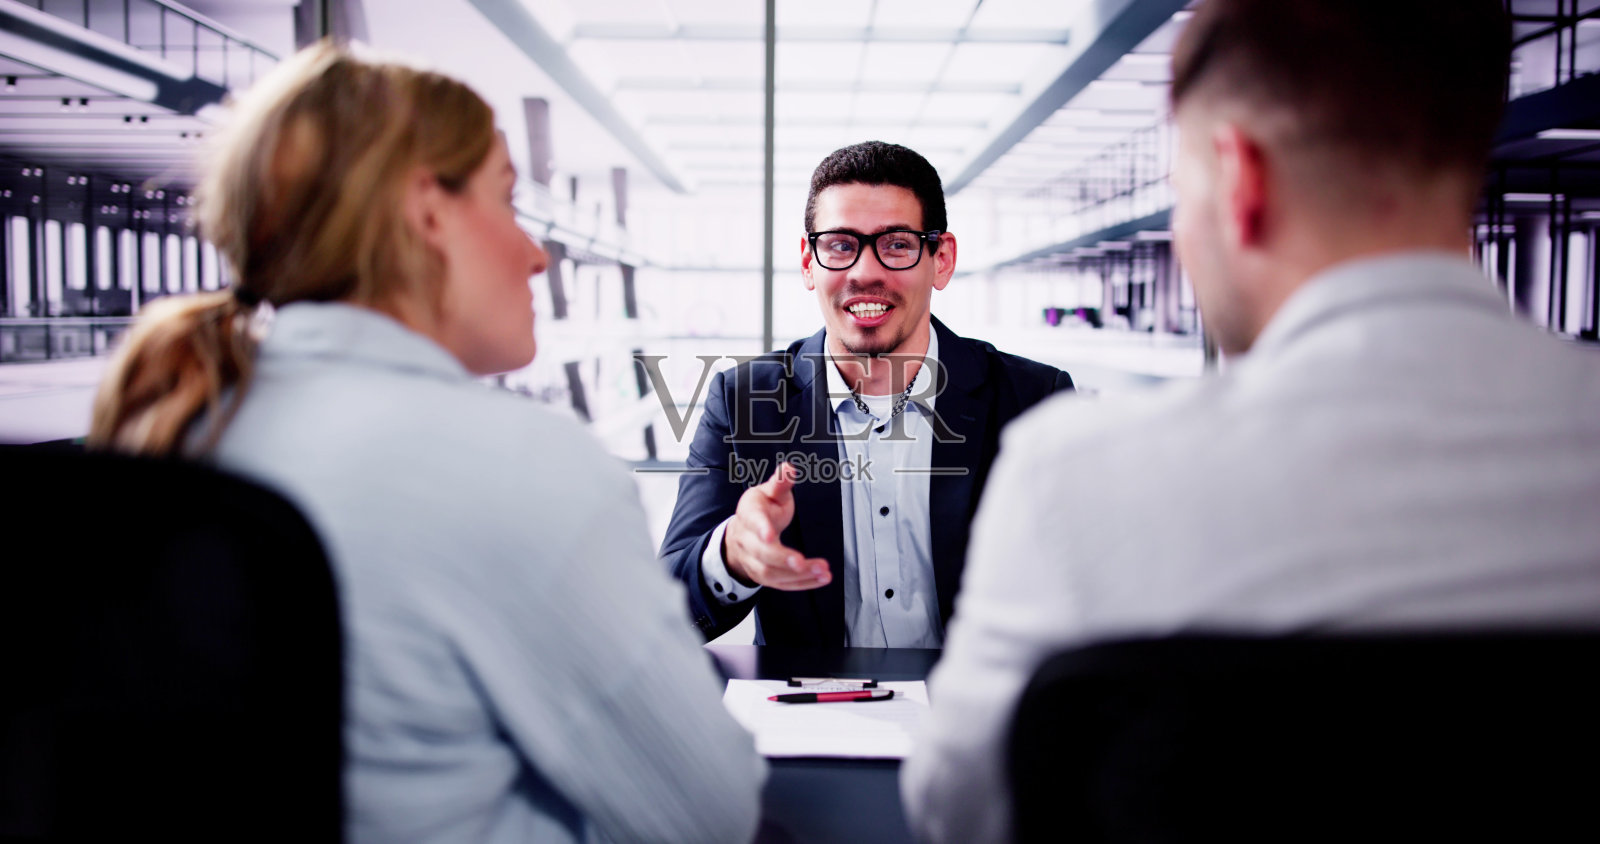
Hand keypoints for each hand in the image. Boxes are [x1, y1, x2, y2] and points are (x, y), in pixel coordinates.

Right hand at [722, 462, 831, 590]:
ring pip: (772, 574)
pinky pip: (783, 584)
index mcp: (749, 515)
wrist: (743, 532)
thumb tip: (789, 469)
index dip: (761, 529)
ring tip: (822, 571)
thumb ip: (780, 483)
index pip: (753, 522)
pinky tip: (821, 579)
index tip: (770, 534)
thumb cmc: (760, 509)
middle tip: (802, 562)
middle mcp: (748, 541)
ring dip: (798, 575)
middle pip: (762, 554)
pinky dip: (803, 584)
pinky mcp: (766, 576)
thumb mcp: (768, 492)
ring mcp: (755, 562)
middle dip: (783, 559)